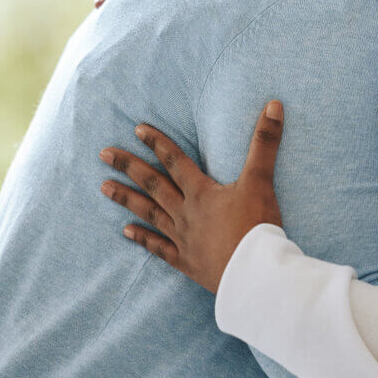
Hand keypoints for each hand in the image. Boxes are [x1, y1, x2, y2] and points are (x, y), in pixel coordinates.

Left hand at [98, 101, 284, 292]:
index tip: (137, 129)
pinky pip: (159, 248)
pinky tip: (125, 232)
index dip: (157, 143)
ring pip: (149, 214)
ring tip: (104, 187)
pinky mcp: (187, 262)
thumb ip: (265, 143)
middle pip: (153, 185)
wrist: (254, 273)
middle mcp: (186, 212)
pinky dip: (142, 239)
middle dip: (129, 167)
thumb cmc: (257, 225)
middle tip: (104, 154)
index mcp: (202, 192)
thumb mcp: (261, 180)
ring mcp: (183, 238)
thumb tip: (274, 105)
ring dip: (126, 199)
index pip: (175, 161)